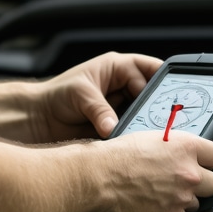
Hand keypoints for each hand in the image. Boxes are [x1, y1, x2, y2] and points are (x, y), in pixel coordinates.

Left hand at [36, 52, 162, 140]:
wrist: (39, 120)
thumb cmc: (56, 95)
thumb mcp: (80, 94)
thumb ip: (99, 110)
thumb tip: (113, 128)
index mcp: (117, 68)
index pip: (148, 69)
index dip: (162, 80)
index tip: (174, 93)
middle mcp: (123, 87)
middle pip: (152, 94)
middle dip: (159, 105)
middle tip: (166, 118)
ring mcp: (121, 108)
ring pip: (146, 114)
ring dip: (148, 123)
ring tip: (153, 133)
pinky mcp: (117, 127)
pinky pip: (134, 131)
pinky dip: (137, 137)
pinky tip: (140, 143)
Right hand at [90, 130, 212, 211]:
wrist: (96, 178)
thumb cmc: (115, 156)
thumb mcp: (148, 137)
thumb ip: (173, 146)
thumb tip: (180, 153)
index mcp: (184, 149)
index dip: (206, 158)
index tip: (200, 161)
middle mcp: (187, 175)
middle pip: (212, 184)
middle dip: (198, 183)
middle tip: (178, 179)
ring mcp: (178, 202)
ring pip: (191, 204)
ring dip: (177, 199)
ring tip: (153, 190)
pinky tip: (144, 202)